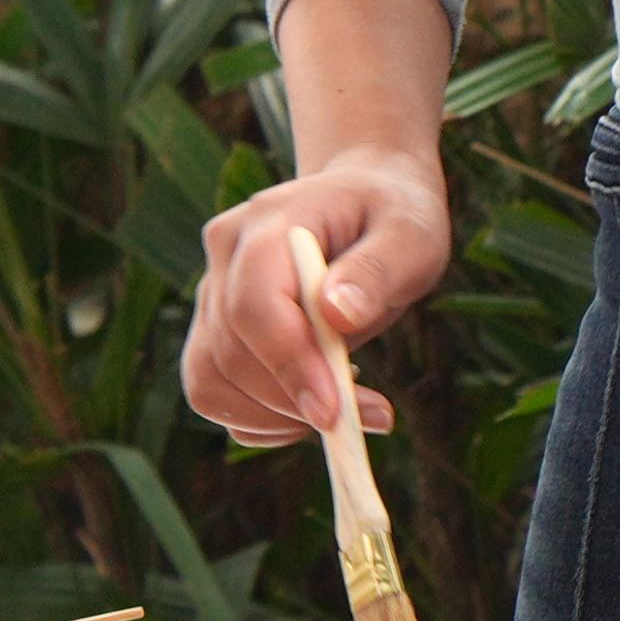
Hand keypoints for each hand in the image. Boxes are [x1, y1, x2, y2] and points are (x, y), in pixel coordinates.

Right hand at [183, 149, 449, 447]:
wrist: (365, 201)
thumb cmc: (392, 215)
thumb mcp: (409, 233)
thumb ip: (375, 270)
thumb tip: (337, 315)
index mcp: (269, 223)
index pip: (254, 305)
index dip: (288, 364)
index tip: (334, 412)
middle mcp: (226, 255)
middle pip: (230, 352)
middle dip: (293, 401)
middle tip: (366, 417)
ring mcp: (213, 292)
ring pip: (209, 381)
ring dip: (273, 417)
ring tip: (343, 411)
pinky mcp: (215, 328)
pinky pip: (214, 392)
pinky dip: (259, 419)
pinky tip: (311, 407)